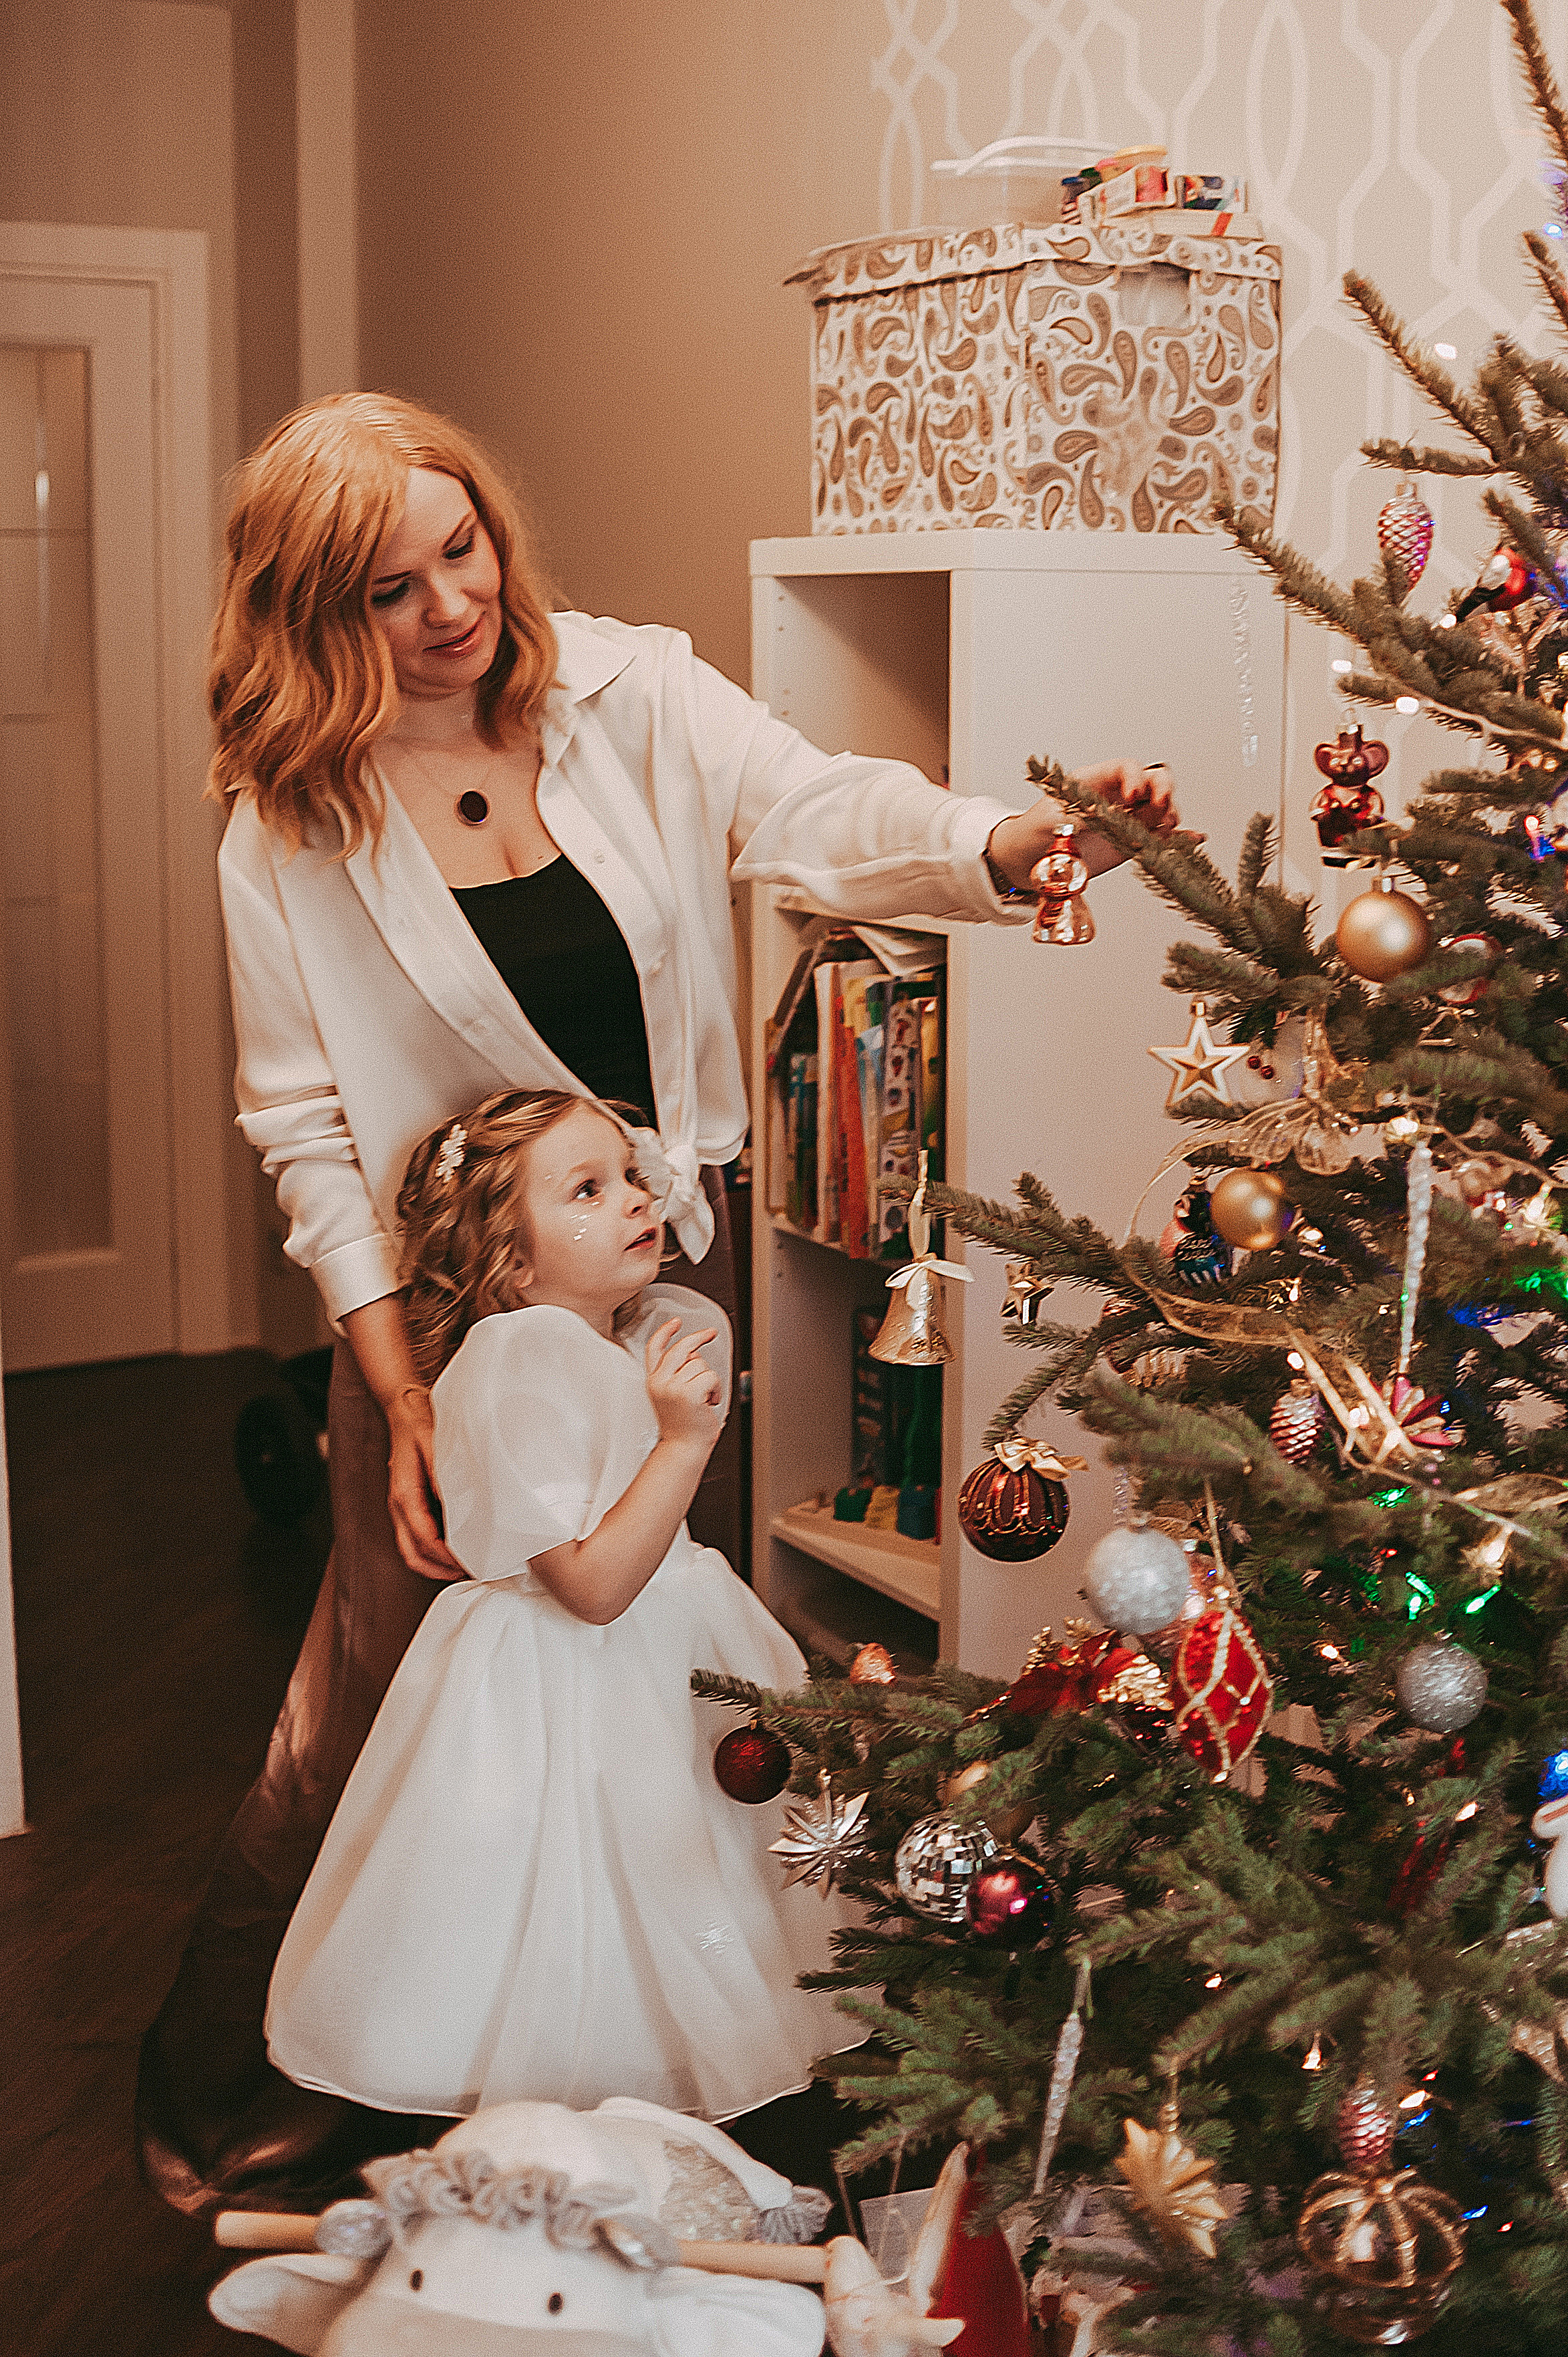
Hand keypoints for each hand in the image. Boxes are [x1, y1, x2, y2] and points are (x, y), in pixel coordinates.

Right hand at [386, 1386, 466, 1580]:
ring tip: (463, 1567)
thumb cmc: (419, 1424)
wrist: (403, 1409)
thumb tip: (455, 1501)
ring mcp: (400, 1507)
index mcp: (404, 1495)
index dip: (446, 1557)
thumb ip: (441, 1473)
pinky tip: (454, 1546)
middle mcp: (398, 1505)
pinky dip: (432, 1550)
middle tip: (469, 1572)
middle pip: (412, 1554)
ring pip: (410, 1550)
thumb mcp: (433, 1443)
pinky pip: (415, 1536)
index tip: (469, 1563)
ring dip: (435, 1564)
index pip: (424, 1539)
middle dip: (439, 1569)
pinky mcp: (408, 1503)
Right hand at [646, 1318, 722, 1456]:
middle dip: (699, 1337)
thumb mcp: (671, 1396)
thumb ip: (676, 1374)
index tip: (675, 1322)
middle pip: (682, 1348)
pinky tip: (709, 1402)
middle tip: (710, 1333)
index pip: (654, 1349)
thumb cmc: (682, 1426)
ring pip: (701, 1364)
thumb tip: (693, 1354)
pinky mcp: (689, 1393)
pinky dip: (715, 1389)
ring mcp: (674, 1387)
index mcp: (654, 1381)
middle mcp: (661, 1382)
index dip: (665, 1332)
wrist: (683, 1448)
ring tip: (704, 1398)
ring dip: (709, 1379)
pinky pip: (711, 1376)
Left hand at [986, 760, 1183, 888]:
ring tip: (1166, 830)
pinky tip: (1192, 840)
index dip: (1135, 777)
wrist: (1026, 862)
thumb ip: (1082, 816)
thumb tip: (1105, 816)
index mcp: (1094, 782)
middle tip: (1161, 809)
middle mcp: (1116, 797)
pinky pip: (1161, 838)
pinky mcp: (1132, 844)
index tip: (1133, 796)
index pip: (1126, 768)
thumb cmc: (1033, 834)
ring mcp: (1127, 820)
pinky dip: (1177, 839)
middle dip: (1162, 791)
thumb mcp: (1051, 821)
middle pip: (1153, 782)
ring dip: (1170, 816)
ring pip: (1161, 809)